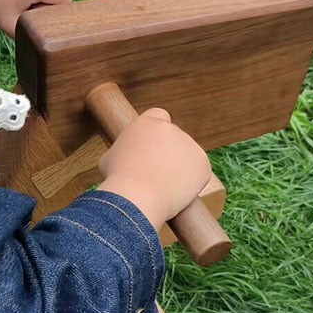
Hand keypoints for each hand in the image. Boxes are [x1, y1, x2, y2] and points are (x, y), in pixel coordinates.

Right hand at [97, 109, 210, 228]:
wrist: (136, 196)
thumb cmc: (117, 179)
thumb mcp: (109, 157)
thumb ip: (124, 151)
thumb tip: (126, 157)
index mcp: (148, 122)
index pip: (158, 116)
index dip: (155, 132)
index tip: (151, 147)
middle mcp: (172, 128)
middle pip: (173, 138)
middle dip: (167, 152)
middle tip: (156, 173)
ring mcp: (190, 145)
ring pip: (186, 156)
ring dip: (179, 168)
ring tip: (163, 188)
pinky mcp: (203, 164)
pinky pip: (198, 173)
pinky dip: (191, 183)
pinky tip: (176, 193)